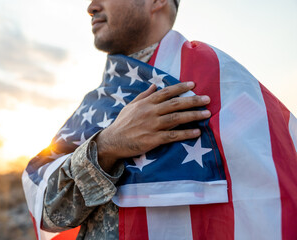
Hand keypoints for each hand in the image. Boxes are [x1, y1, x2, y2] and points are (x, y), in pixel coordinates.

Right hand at [95, 82, 210, 171]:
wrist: (113, 141)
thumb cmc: (122, 123)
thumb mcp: (130, 106)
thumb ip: (143, 96)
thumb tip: (154, 86)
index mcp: (145, 103)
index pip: (166, 92)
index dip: (180, 87)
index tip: (193, 84)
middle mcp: (150, 112)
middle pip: (175, 104)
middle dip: (192, 100)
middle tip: (207, 99)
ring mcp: (152, 126)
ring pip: (176, 118)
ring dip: (193, 115)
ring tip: (207, 114)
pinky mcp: (153, 139)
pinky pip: (172, 136)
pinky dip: (185, 134)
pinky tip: (197, 132)